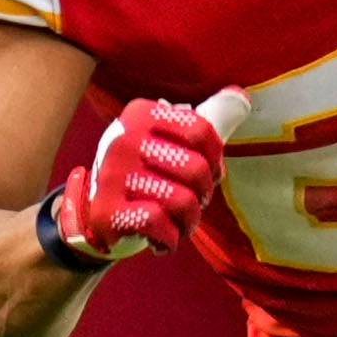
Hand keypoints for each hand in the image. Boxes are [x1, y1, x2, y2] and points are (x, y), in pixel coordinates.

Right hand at [50, 87, 250, 263]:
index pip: (201, 131)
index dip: (215, 160)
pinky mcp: (106, 211)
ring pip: (182, 201)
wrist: (95, 211)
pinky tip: (161, 238)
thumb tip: (241, 97)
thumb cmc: (147, 171)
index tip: (208, 174)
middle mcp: (124, 139)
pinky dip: (169, 239)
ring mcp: (113, 175)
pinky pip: (159, 224)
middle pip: (196, 169)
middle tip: (192, 202)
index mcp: (142, 114)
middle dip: (203, 195)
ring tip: (179, 223)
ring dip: (189, 222)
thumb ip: (210, 118)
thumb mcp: (174, 139)